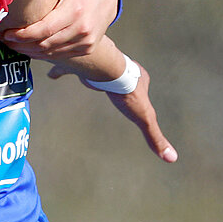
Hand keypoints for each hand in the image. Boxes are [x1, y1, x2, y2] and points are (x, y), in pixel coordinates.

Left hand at [1, 0, 119, 60]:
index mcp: (75, 8)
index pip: (44, 29)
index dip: (23, 35)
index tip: (6, 33)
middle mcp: (83, 27)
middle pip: (45, 44)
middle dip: (20, 44)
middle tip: (4, 39)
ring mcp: (86, 40)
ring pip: (51, 53)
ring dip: (29, 51)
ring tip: (12, 44)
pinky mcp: (87, 48)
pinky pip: (59, 56)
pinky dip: (42, 54)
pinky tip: (28, 48)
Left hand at [48, 60, 176, 162]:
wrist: (105, 69)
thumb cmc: (126, 93)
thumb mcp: (144, 119)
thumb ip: (155, 137)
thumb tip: (171, 159)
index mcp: (137, 76)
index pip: (141, 83)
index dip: (139, 89)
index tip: (136, 95)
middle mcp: (118, 65)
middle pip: (118, 73)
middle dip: (115, 77)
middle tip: (109, 83)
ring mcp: (98, 63)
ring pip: (94, 68)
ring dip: (90, 73)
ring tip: (85, 77)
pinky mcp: (79, 62)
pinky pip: (67, 66)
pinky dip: (59, 71)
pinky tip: (51, 76)